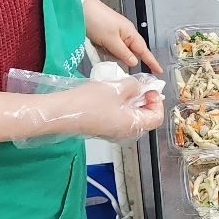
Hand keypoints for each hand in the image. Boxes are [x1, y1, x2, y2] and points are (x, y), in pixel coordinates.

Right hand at [48, 78, 163, 139]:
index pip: (157, 118)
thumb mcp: (117, 88)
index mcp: (133, 125)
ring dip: (132, 101)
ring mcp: (114, 131)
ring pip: (131, 116)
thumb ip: (135, 86)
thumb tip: (142, 87)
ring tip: (124, 87)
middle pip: (145, 117)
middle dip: (145, 100)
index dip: (157, 101)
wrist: (61, 111)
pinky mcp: (103, 127)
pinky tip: (112, 93)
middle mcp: (125, 132)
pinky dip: (121, 105)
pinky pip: (119, 116)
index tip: (149, 89)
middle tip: (137, 85)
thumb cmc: (89, 101)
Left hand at [83, 0, 161, 73]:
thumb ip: (123, 53)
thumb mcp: (111, 40)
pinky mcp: (105, 35)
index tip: (158, 71)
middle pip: (128, 53)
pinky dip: (102, 48)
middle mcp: (125, 34)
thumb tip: (135, 63)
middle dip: (119, 56)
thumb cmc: (97, 20)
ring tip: (99, 43)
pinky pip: (108, 48)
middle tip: (108, 51)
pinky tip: (95, 42)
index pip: (144, 51)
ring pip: (117, 52)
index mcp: (130, 33)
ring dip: (108, 52)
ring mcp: (115, 34)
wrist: (79, 8)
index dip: (151, 61)